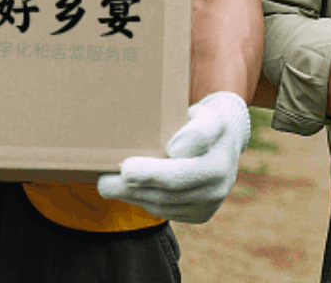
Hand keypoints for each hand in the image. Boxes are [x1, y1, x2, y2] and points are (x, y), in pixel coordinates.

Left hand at [96, 91, 251, 223]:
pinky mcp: (200, 215)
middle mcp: (217, 189)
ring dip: (133, 197)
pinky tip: (129, 190)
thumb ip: (197, 132)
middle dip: (132, 189)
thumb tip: (175, 150)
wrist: (226, 140)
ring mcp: (209, 206)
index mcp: (218, 164)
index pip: (180, 174)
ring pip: (163, 206)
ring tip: (108, 185)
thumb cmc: (208, 121)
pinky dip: (144, 201)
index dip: (151, 174)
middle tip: (103, 182)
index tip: (125, 169)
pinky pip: (166, 212)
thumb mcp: (208, 116)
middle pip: (167, 194)